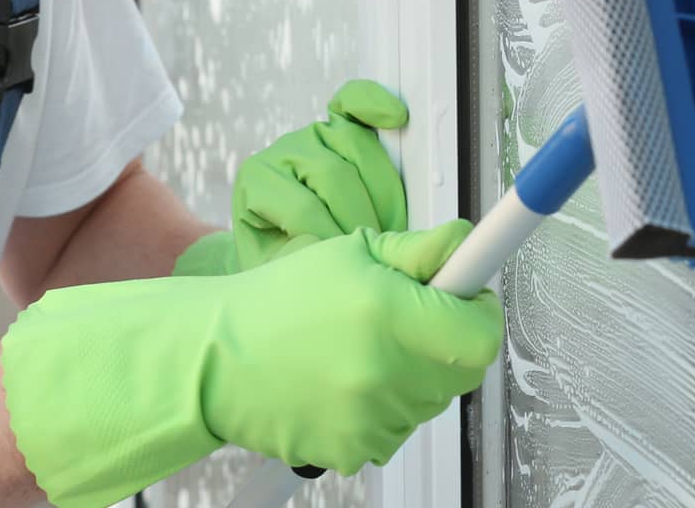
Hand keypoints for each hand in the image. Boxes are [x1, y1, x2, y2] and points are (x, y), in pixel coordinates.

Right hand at [2, 220, 502, 506]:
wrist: (214, 359)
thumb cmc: (276, 302)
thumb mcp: (348, 254)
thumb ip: (417, 252)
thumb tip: (468, 243)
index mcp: (387, 312)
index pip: (481, 333)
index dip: (478, 313)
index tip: (465, 300)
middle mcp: (384, 370)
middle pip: (462, 370)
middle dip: (444, 340)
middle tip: (402, 319)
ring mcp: (370, 417)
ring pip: (430, 400)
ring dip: (412, 376)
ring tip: (358, 351)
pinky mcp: (354, 450)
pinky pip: (396, 428)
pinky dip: (382, 409)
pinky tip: (342, 383)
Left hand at [232, 79, 408, 269]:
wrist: (281, 244)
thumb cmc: (279, 258)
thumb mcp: (275, 270)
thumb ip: (294, 260)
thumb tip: (324, 246)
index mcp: (256, 182)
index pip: (304, 208)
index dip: (334, 237)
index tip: (350, 265)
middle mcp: (283, 151)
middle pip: (336, 176)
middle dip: (363, 218)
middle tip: (376, 251)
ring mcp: (313, 134)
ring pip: (358, 147)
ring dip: (384, 193)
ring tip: (389, 226)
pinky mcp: (337, 125)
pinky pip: (354, 105)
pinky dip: (374, 105)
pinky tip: (394, 117)